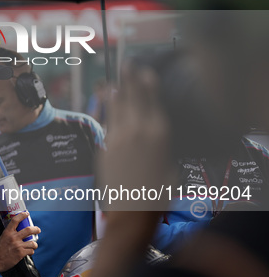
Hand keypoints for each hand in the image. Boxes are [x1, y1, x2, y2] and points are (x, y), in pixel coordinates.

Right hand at [0, 212, 40, 271]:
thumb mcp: (2, 237)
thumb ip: (10, 234)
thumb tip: (19, 232)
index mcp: (8, 232)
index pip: (15, 220)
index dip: (22, 215)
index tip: (26, 214)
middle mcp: (14, 237)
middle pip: (28, 230)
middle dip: (36, 229)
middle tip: (38, 230)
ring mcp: (18, 245)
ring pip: (32, 243)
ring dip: (34, 244)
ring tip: (33, 245)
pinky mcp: (21, 253)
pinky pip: (30, 251)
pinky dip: (31, 251)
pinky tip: (29, 252)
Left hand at [97, 65, 173, 211]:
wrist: (132, 213)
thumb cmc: (159, 194)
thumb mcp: (172, 167)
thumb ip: (164, 146)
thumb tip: (157, 136)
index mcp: (159, 133)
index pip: (152, 99)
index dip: (147, 82)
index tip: (145, 71)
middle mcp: (138, 130)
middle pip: (133, 97)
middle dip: (130, 78)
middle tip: (128, 63)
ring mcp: (119, 137)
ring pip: (116, 106)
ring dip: (115, 90)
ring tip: (112, 79)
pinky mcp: (105, 146)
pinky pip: (106, 121)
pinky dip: (105, 108)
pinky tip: (104, 100)